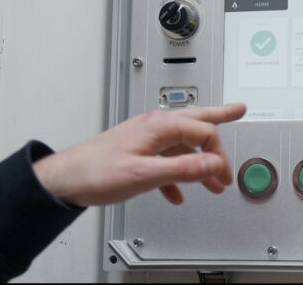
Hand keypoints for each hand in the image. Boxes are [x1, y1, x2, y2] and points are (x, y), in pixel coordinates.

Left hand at [32, 103, 245, 206]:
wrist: (65, 179)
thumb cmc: (96, 172)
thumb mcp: (145, 174)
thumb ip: (183, 168)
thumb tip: (213, 163)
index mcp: (158, 126)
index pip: (202, 130)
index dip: (218, 153)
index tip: (223, 173)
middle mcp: (153, 126)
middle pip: (195, 119)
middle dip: (218, 119)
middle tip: (237, 111)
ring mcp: (144, 137)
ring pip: (182, 143)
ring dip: (199, 159)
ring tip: (214, 177)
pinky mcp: (136, 151)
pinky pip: (165, 158)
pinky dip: (177, 174)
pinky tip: (178, 192)